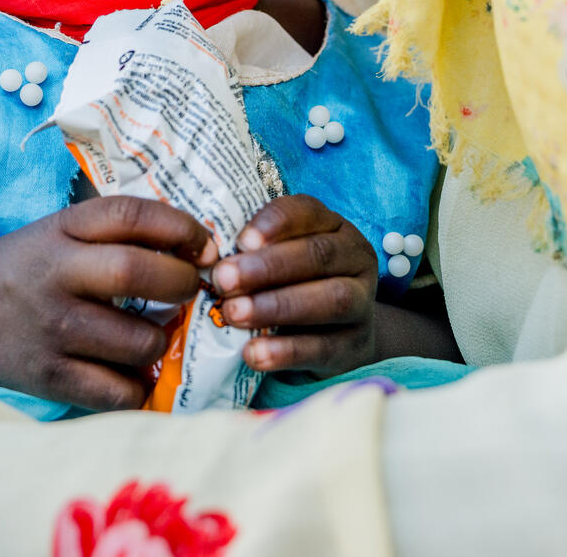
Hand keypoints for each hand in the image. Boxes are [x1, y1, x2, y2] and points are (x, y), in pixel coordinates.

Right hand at [0, 195, 209, 411]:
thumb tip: (192, 248)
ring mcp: (52, 329)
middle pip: (139, 272)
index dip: (180, 226)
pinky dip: (137, 387)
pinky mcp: (49, 378)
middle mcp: (56, 275)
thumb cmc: (18, 270)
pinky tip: (131, 374)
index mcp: (61, 231)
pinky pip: (119, 391)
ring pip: (140, 342)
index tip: (203, 245)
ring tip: (151, 338)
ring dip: (161, 342)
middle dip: (182, 283)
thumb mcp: (56, 233)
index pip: (131, 214)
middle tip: (188, 290)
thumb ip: (112, 234)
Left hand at [211, 194, 380, 377]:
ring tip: (234, 314)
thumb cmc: (296, 285)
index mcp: (333, 227)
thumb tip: (204, 256)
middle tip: (224, 279)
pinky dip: (287, 352)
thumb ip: (253, 251)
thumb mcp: (281, 258)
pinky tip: (253, 353)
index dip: (274, 223)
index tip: (240, 240)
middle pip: (318, 255)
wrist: (341, 335)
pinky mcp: (355, 346)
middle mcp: (355, 259)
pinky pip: (325, 348)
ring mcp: (362, 304)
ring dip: (277, 306)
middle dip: (268, 267)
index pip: (307, 212)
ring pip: (331, 300)